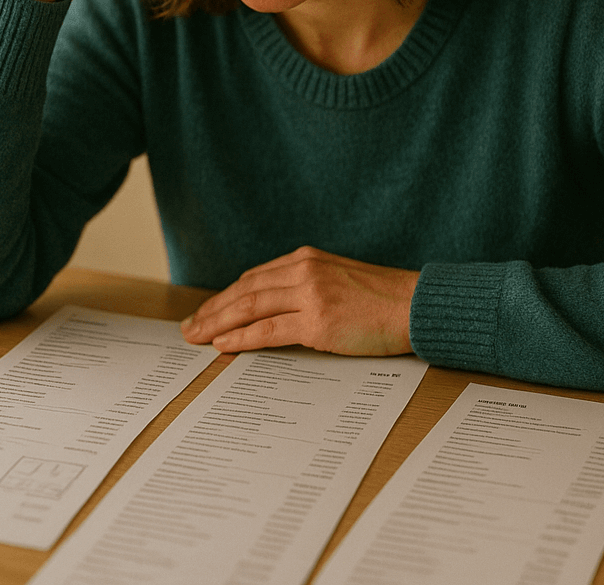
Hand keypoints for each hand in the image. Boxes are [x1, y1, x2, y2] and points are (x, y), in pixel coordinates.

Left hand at [180, 246, 419, 355]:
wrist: (414, 305)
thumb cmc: (381, 299)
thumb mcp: (338, 279)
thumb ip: (307, 286)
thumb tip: (274, 307)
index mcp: (306, 259)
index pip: (254, 278)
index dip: (225, 297)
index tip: (207, 311)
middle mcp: (304, 270)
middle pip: (244, 291)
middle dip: (212, 310)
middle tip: (189, 327)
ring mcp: (310, 294)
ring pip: (250, 308)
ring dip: (217, 323)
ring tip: (196, 337)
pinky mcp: (318, 321)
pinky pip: (269, 330)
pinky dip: (242, 338)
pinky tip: (224, 345)